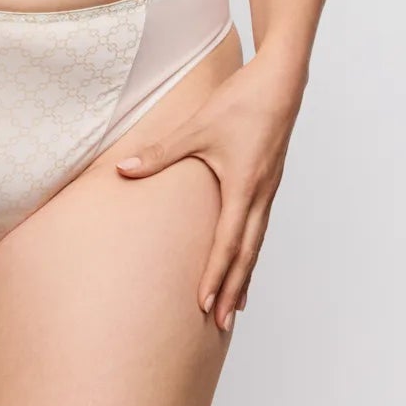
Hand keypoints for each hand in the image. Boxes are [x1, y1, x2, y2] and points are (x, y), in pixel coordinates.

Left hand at [115, 48, 305, 332]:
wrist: (281, 81)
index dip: (217, 276)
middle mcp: (260, 195)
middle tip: (222, 324)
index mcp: (243, 187)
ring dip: (245, 275)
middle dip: (233, 290)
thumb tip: (124, 172)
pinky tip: (244, 258)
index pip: (228, 243)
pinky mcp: (270, 180)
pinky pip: (260, 226)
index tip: (206, 306)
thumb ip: (160, 153)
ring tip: (235, 305)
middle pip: (247, 254)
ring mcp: (268, 189)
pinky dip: (251, 251)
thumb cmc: (241, 102)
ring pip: (256, 243)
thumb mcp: (196, 127)